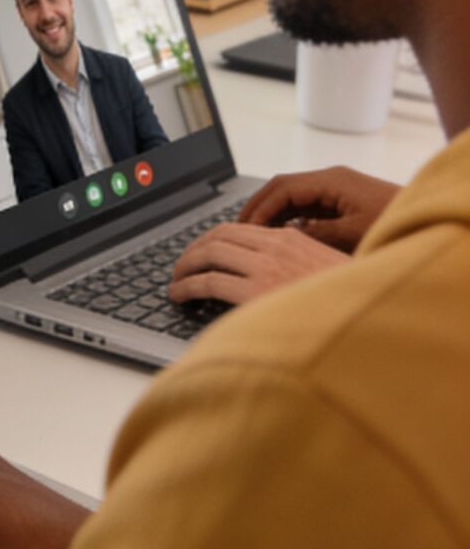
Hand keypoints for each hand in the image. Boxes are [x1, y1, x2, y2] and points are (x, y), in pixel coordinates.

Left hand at [169, 223, 347, 305]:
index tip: (200, 253)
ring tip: (175, 283)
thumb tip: (270, 278)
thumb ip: (297, 266)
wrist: (373, 319)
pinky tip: (179, 296)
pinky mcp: (256, 291)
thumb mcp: (327, 272)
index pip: (239, 230)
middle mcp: (276, 246)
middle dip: (192, 251)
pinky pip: (208, 281)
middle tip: (181, 267)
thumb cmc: (353, 300)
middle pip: (216, 237)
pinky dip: (186, 286)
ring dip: (184, 268)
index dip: (211, 240)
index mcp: (293, 238)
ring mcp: (265, 267)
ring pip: (207, 255)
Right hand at [237, 165, 398, 252]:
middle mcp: (331, 179)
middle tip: (240, 229)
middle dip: (259, 207)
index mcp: (331, 181)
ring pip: (294, 196)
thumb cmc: (396, 224)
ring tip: (257, 235)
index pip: (281, 188)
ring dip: (274, 213)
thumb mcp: (352, 233)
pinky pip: (308, 204)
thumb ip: (315, 232)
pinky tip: (285, 234)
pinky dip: (291, 217)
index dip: (259, 208)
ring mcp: (338, 188)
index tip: (244, 228)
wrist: (428, 221)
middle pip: (282, 187)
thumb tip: (286, 235)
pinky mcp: (344, 200)